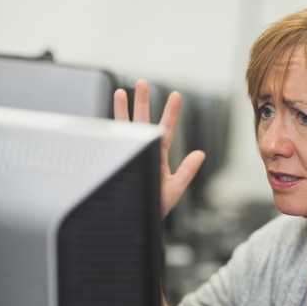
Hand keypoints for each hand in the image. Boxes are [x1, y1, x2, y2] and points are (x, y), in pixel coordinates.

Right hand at [113, 79, 205, 217]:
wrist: (135, 223)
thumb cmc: (155, 209)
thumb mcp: (175, 189)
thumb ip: (187, 171)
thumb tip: (201, 154)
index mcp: (159, 156)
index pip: (166, 129)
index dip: (171, 112)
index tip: (176, 95)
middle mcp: (144, 152)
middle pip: (143, 121)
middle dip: (142, 101)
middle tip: (141, 82)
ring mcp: (130, 155)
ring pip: (126, 128)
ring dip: (122, 110)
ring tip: (121, 91)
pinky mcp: (117, 162)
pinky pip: (112, 142)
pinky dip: (108, 130)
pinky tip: (104, 118)